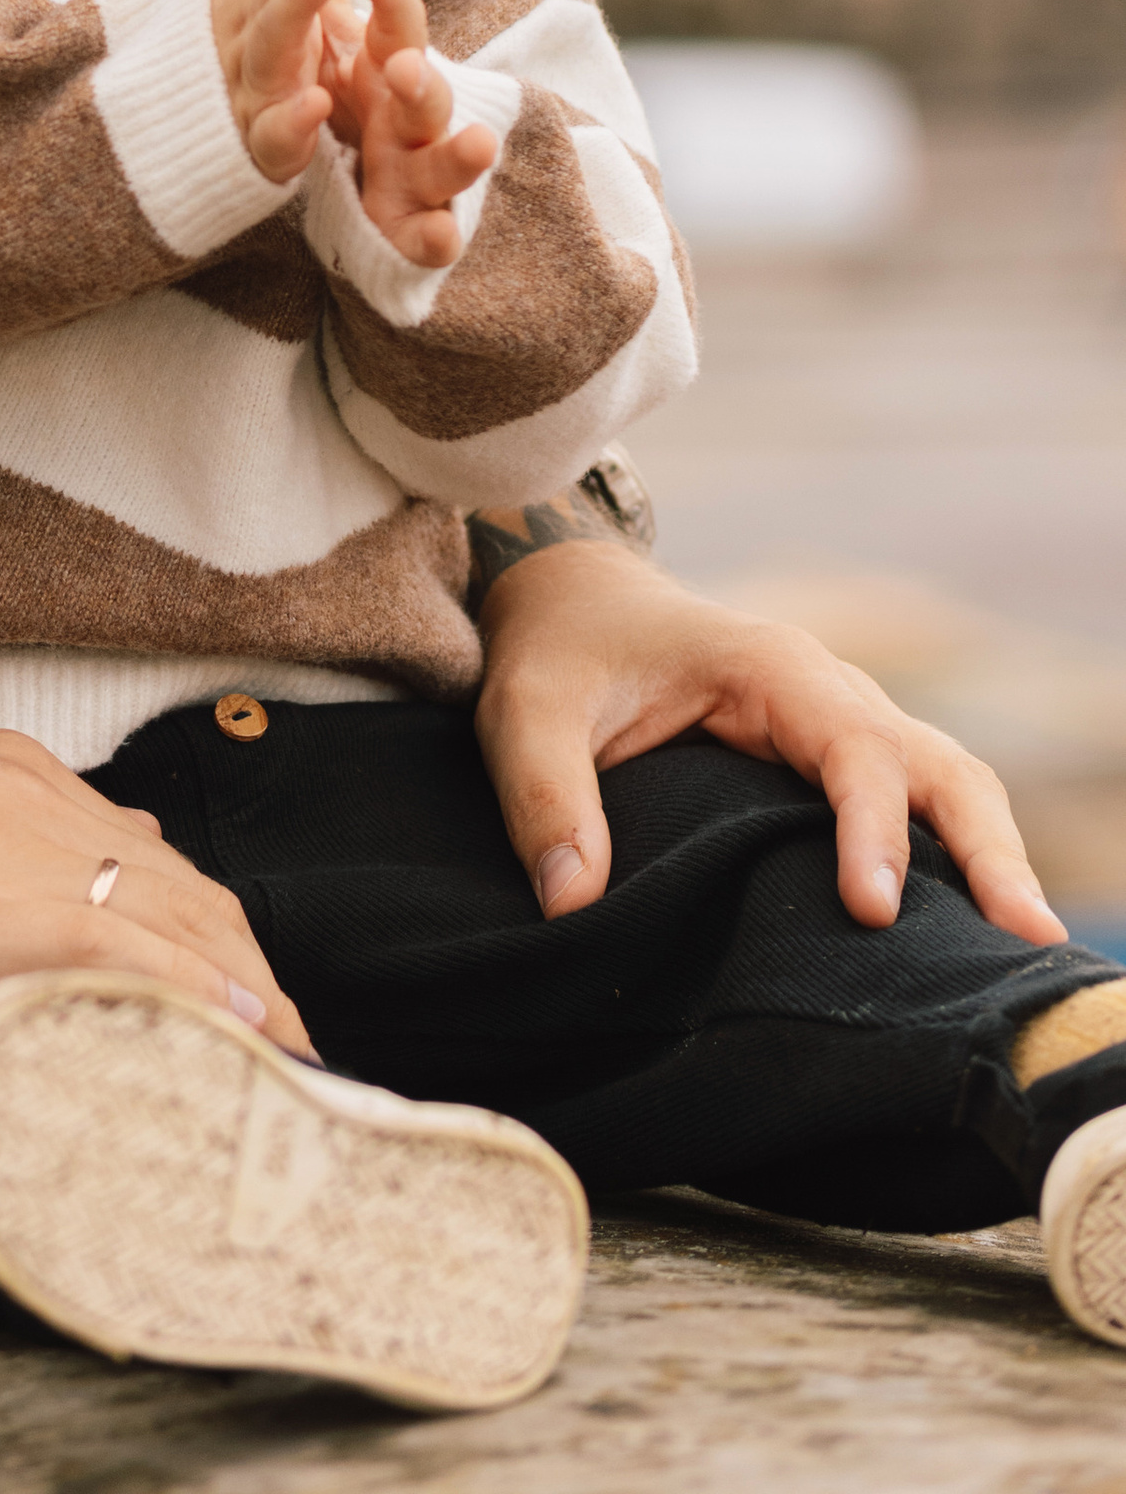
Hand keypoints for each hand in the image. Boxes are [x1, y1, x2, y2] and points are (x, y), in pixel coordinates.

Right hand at [0, 728, 311, 1054]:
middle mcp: (22, 789)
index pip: (158, 867)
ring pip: (178, 925)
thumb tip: (69, 930)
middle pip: (192, 896)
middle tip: (300, 1076)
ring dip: (250, 1008)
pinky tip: (243, 1055)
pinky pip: (124, 956)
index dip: (221, 950)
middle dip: (258, 986)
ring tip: (293, 1087)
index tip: (257, 1026)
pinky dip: (199, 1007)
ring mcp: (2, 842)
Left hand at [322, 0, 494, 270]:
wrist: (380, 195)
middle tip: (403, 63)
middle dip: (420, 77)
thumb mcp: (350, 50)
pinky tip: (443, 239)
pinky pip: (431, 238)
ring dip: (461, 153)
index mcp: (388, 70)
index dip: (389, 2)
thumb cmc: (367, 107)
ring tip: (480, 143)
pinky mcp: (415, 231)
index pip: (393, 28)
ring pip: (444, 162)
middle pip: (426, 92)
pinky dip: (439, 239)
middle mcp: (412, 119)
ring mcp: (420, 176)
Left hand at [470, 531, 1064, 942]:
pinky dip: (957, 856)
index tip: (874, 910)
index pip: (850, 747)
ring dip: (989, 855)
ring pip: (947, 782)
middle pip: (936, 764)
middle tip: (1024, 939)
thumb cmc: (555, 653)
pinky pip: (918, 802)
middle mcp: (825, 690)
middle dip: (984, 847)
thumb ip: (544, 797)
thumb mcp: (523, 711)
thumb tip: (572, 905)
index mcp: (767, 666)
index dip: (871, 826)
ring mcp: (841, 721)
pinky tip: (974, 935)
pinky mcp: (836, 758)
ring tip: (1027, 949)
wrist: (570, 601)